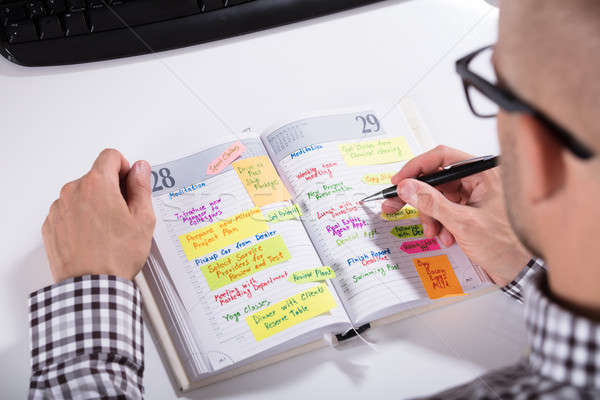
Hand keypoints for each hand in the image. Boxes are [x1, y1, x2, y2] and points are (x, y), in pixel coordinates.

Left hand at [42, 149, 155, 282]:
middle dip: (111, 189)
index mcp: (98, 185)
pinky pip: (68, 211)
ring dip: (95, 204)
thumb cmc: (116, 256)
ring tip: (108, 230)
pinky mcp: (50, 225)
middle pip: (96, 176)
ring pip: (81, 194)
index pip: (111, 156)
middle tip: (124, 214)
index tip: (129, 184)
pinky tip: (93, 237)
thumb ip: (141, 187)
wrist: (92, 286)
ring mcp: (59, 208)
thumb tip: (140, 169)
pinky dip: (80, 219)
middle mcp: (73, 191)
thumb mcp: (143, 219)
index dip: (125, 168)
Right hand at [382, 146, 530, 285]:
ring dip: (431, 216)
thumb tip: (407, 187)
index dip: (416, 168)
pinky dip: (440, 224)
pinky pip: (447, 211)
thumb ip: (432, 203)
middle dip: (419, 198)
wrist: (524, 272)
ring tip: (434, 233)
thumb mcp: (464, 223)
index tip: (398, 181)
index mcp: (484, 173)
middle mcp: (480, 180)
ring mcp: (477, 196)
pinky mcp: (473, 211)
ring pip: (439, 197)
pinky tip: (446, 237)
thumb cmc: (508, 246)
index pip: (442, 158)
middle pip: (437, 180)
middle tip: (395, 205)